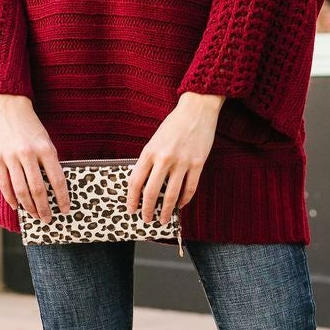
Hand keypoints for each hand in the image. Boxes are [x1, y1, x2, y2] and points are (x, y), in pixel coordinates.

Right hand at [0, 94, 70, 222]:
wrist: (9, 107)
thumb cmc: (31, 126)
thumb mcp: (46, 141)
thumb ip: (49, 162)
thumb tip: (53, 188)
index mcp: (45, 149)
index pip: (57, 180)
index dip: (62, 198)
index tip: (65, 210)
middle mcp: (28, 154)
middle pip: (38, 189)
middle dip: (44, 208)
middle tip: (48, 219)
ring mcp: (10, 157)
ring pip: (20, 190)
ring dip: (28, 206)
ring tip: (34, 215)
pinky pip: (4, 184)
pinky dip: (11, 198)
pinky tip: (17, 206)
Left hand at [127, 93, 222, 226]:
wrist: (196, 110)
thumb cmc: (174, 124)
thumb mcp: (155, 139)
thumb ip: (149, 160)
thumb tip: (144, 183)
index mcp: (149, 151)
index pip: (135, 181)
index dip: (132, 199)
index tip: (131, 209)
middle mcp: (164, 158)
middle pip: (151, 192)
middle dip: (147, 210)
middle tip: (146, 220)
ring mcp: (182, 162)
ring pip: (171, 195)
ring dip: (167, 211)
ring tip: (164, 220)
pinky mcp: (198, 163)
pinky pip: (190, 188)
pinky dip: (184, 199)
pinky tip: (181, 205)